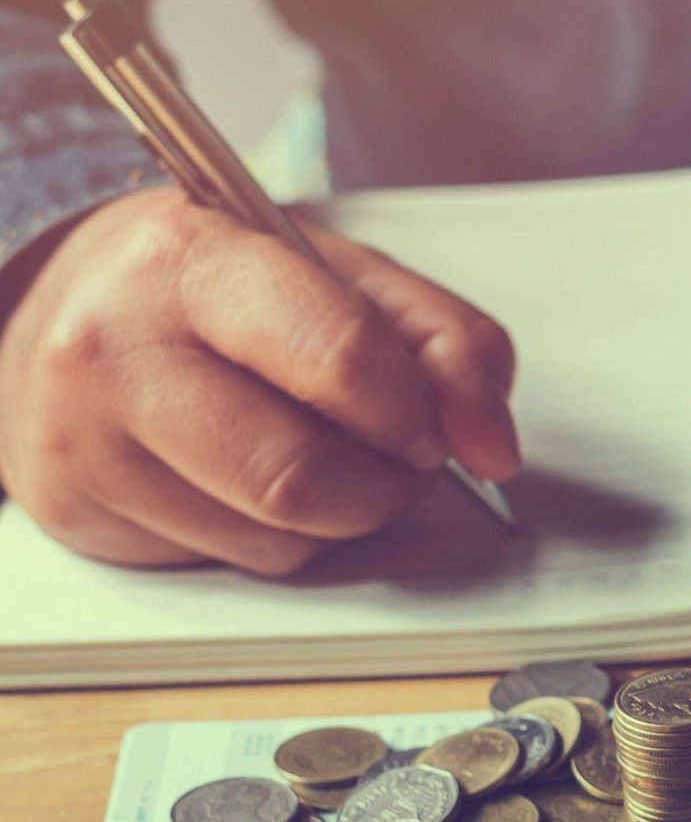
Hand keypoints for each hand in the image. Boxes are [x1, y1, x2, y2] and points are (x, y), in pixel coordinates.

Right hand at [0, 186, 519, 574]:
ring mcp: (86, 440)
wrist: (66, 305)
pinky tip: (249, 477)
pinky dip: (278, 535)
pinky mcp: (80, 513)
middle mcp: (116, 348)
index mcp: (194, 259)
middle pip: (303, 477)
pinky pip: (235, 562)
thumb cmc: (221, 286)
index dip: (415, 412)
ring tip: (318, 450)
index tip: (436, 426)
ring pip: (278, 538)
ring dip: (338, 516)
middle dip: (385, 485)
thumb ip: (447, 343)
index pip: (341, 356)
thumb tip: (493, 446)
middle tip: (397, 454)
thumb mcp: (345, 274)